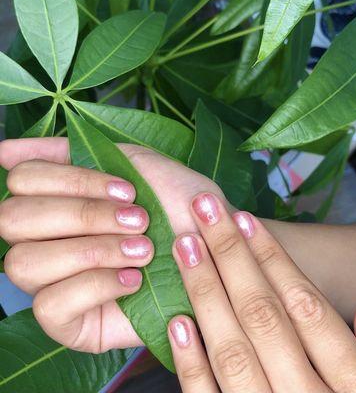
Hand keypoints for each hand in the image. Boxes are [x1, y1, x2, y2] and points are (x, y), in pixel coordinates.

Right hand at [0, 138, 222, 352]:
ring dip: (92, 250)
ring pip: (24, 263)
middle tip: (139, 219)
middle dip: (84, 215)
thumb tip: (4, 151)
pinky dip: (95, 286)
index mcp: (59, 199)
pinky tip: (134, 281)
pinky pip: (49, 306)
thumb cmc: (180, 206)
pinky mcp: (70, 323)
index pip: (24, 179)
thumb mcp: (136, 164)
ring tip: (143, 251)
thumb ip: (73, 151)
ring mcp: (54, 283)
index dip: (75, 181)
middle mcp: (46, 239)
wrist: (216, 252)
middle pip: (14, 219)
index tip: (128, 189)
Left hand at [169, 193, 355, 391]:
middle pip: (262, 314)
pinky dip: (191, 363)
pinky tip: (178, 321)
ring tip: (185, 246)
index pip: (304, 307)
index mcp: (352, 388)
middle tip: (204, 210)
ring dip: (205, 293)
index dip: (271, 259)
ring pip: (232, 348)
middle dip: (229, 256)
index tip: (244, 220)